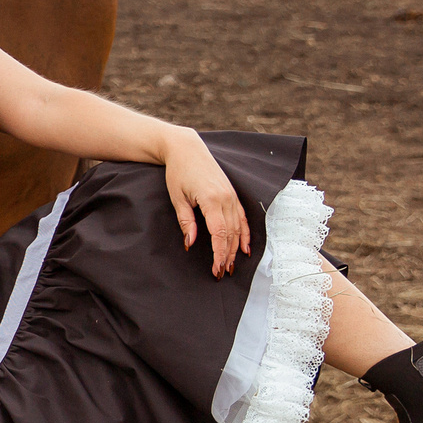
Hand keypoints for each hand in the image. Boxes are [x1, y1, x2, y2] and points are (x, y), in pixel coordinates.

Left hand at [159, 129, 249, 277]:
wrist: (187, 149)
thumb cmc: (178, 172)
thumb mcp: (178, 198)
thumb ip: (187, 222)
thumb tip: (191, 244)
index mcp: (211, 200)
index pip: (220, 233)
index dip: (219, 253)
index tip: (216, 269)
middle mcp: (226, 198)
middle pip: (231, 233)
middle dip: (227, 255)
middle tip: (221, 273)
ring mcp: (231, 196)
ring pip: (238, 228)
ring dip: (235, 248)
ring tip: (231, 265)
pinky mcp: (232, 194)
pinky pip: (242, 217)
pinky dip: (245, 233)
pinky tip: (245, 248)